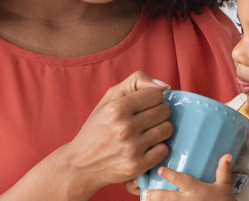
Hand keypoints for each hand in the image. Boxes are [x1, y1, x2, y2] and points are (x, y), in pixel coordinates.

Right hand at [58, 71, 172, 193]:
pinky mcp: (138, 166)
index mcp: (117, 108)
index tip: (143, 106)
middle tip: (144, 120)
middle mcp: (125, 127)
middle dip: (157, 113)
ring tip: (145, 133)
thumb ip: (135, 82)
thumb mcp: (108, 98)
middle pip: (164, 111)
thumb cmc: (96, 128)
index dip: (151, 99)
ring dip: (159, 130)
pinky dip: (157, 148)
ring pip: (167, 129)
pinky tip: (145, 148)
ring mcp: (132, 148)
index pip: (156, 94)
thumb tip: (164, 86)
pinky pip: (164, 150)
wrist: (81, 164)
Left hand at [142, 154, 237, 200]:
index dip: (171, 175)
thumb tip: (227, 155)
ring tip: (145, 200)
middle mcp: (190, 200)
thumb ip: (222, 170)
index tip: (160, 169)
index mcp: (198, 190)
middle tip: (145, 192)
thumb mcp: (225, 186)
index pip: (182, 180)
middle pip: (170, 197)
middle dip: (157, 195)